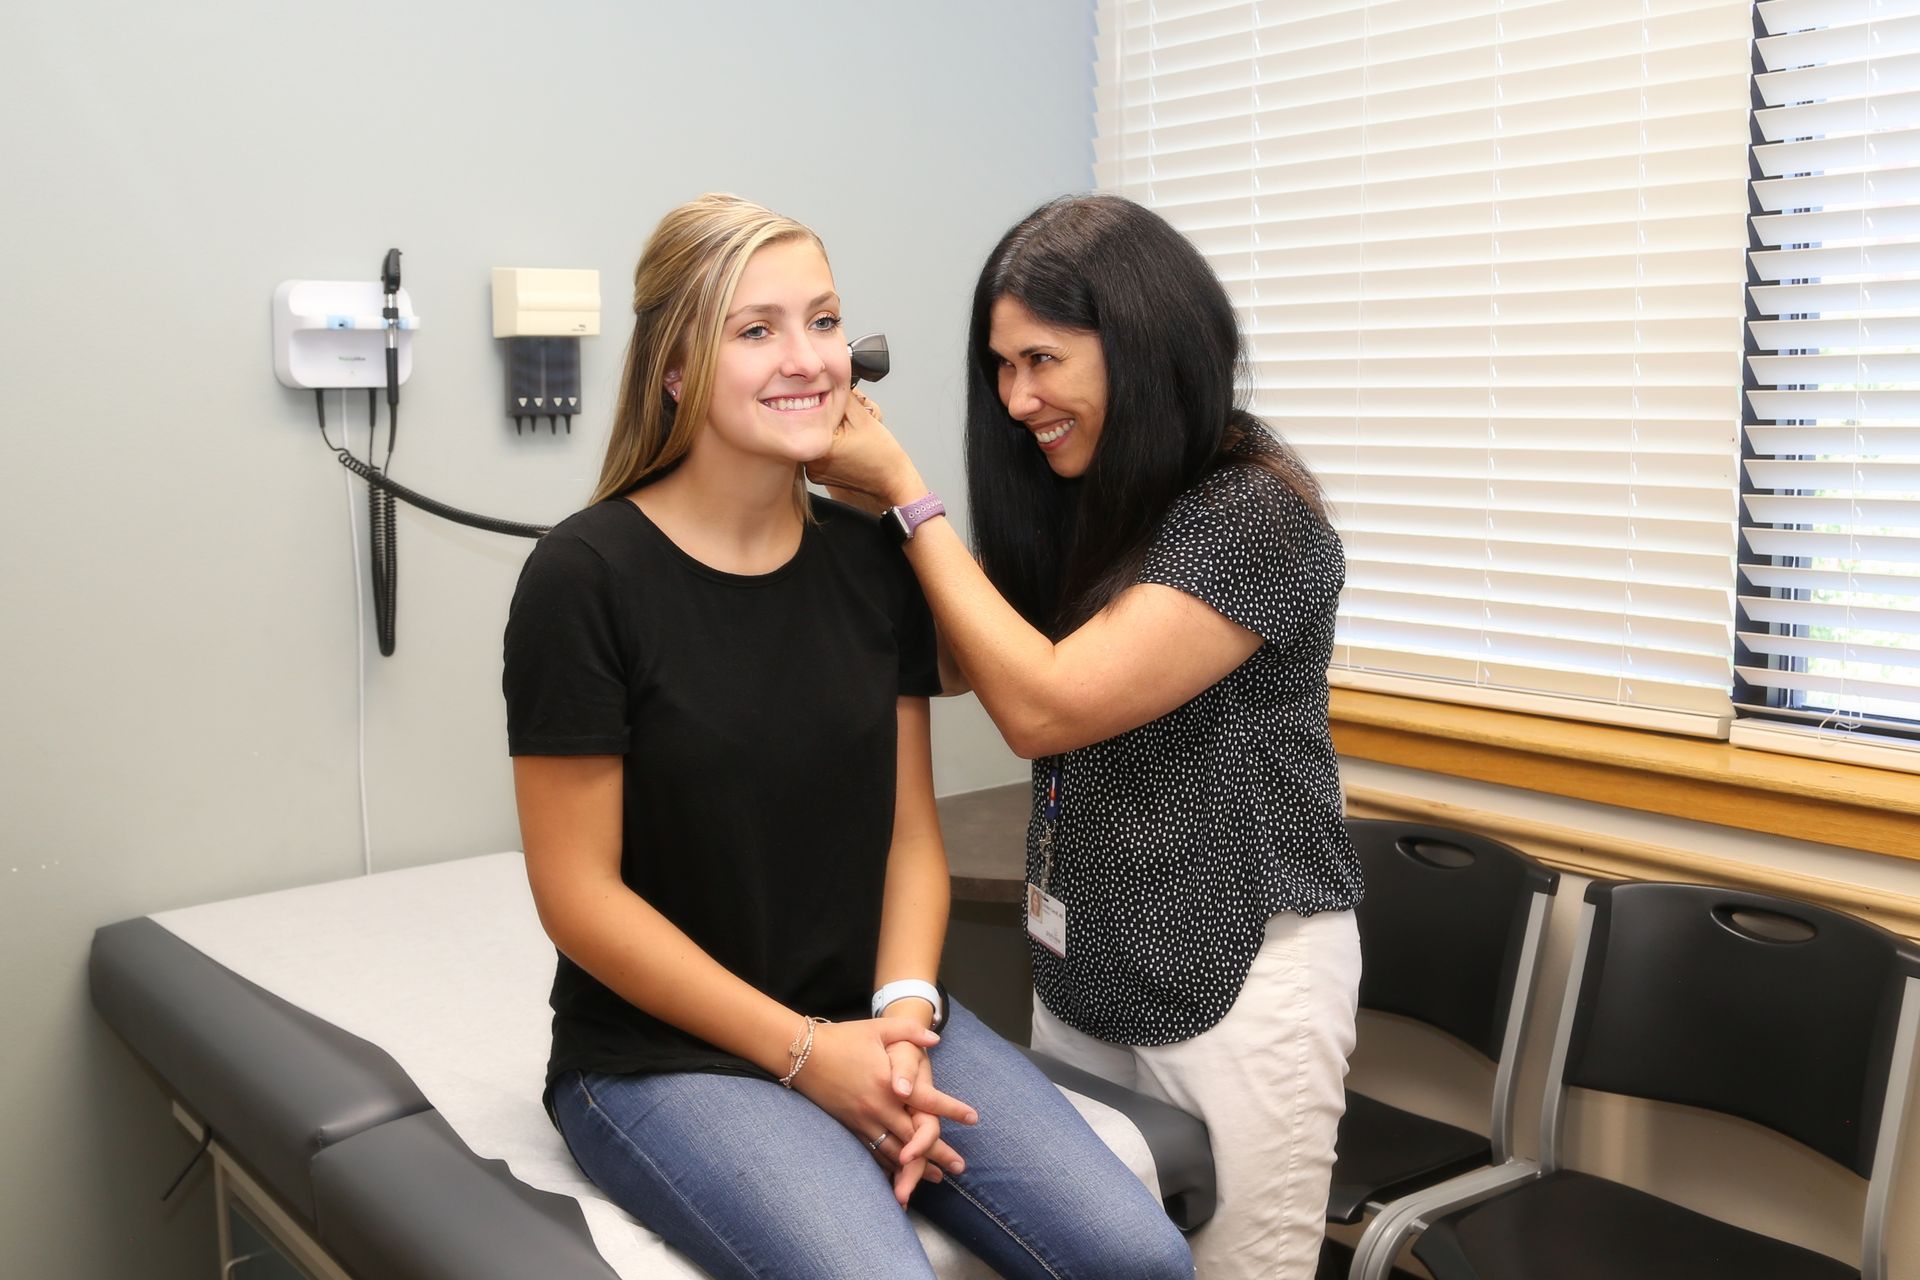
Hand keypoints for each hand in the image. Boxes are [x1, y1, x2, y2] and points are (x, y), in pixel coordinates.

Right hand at [790, 1018, 972, 1203]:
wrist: (801, 1054)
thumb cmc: (842, 1038)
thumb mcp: (878, 1029)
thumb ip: (910, 1032)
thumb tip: (935, 1039)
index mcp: (889, 1082)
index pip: (928, 1101)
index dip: (952, 1110)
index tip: (973, 1118)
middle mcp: (878, 1107)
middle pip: (915, 1137)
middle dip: (939, 1153)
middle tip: (960, 1167)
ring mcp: (862, 1120)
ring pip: (894, 1150)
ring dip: (917, 1166)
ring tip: (936, 1177)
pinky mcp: (850, 1127)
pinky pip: (873, 1151)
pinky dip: (890, 1164)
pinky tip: (900, 1172)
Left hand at [807, 390, 924, 513]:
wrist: (892, 481)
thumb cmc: (883, 455)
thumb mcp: (863, 417)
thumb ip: (843, 395)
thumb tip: (831, 380)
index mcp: (819, 447)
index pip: (812, 412)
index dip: (828, 404)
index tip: (843, 406)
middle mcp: (810, 462)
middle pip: (812, 426)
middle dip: (830, 417)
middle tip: (851, 422)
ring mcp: (813, 471)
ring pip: (815, 438)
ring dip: (829, 431)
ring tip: (850, 435)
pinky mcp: (818, 476)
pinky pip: (818, 451)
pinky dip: (829, 445)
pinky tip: (846, 446)